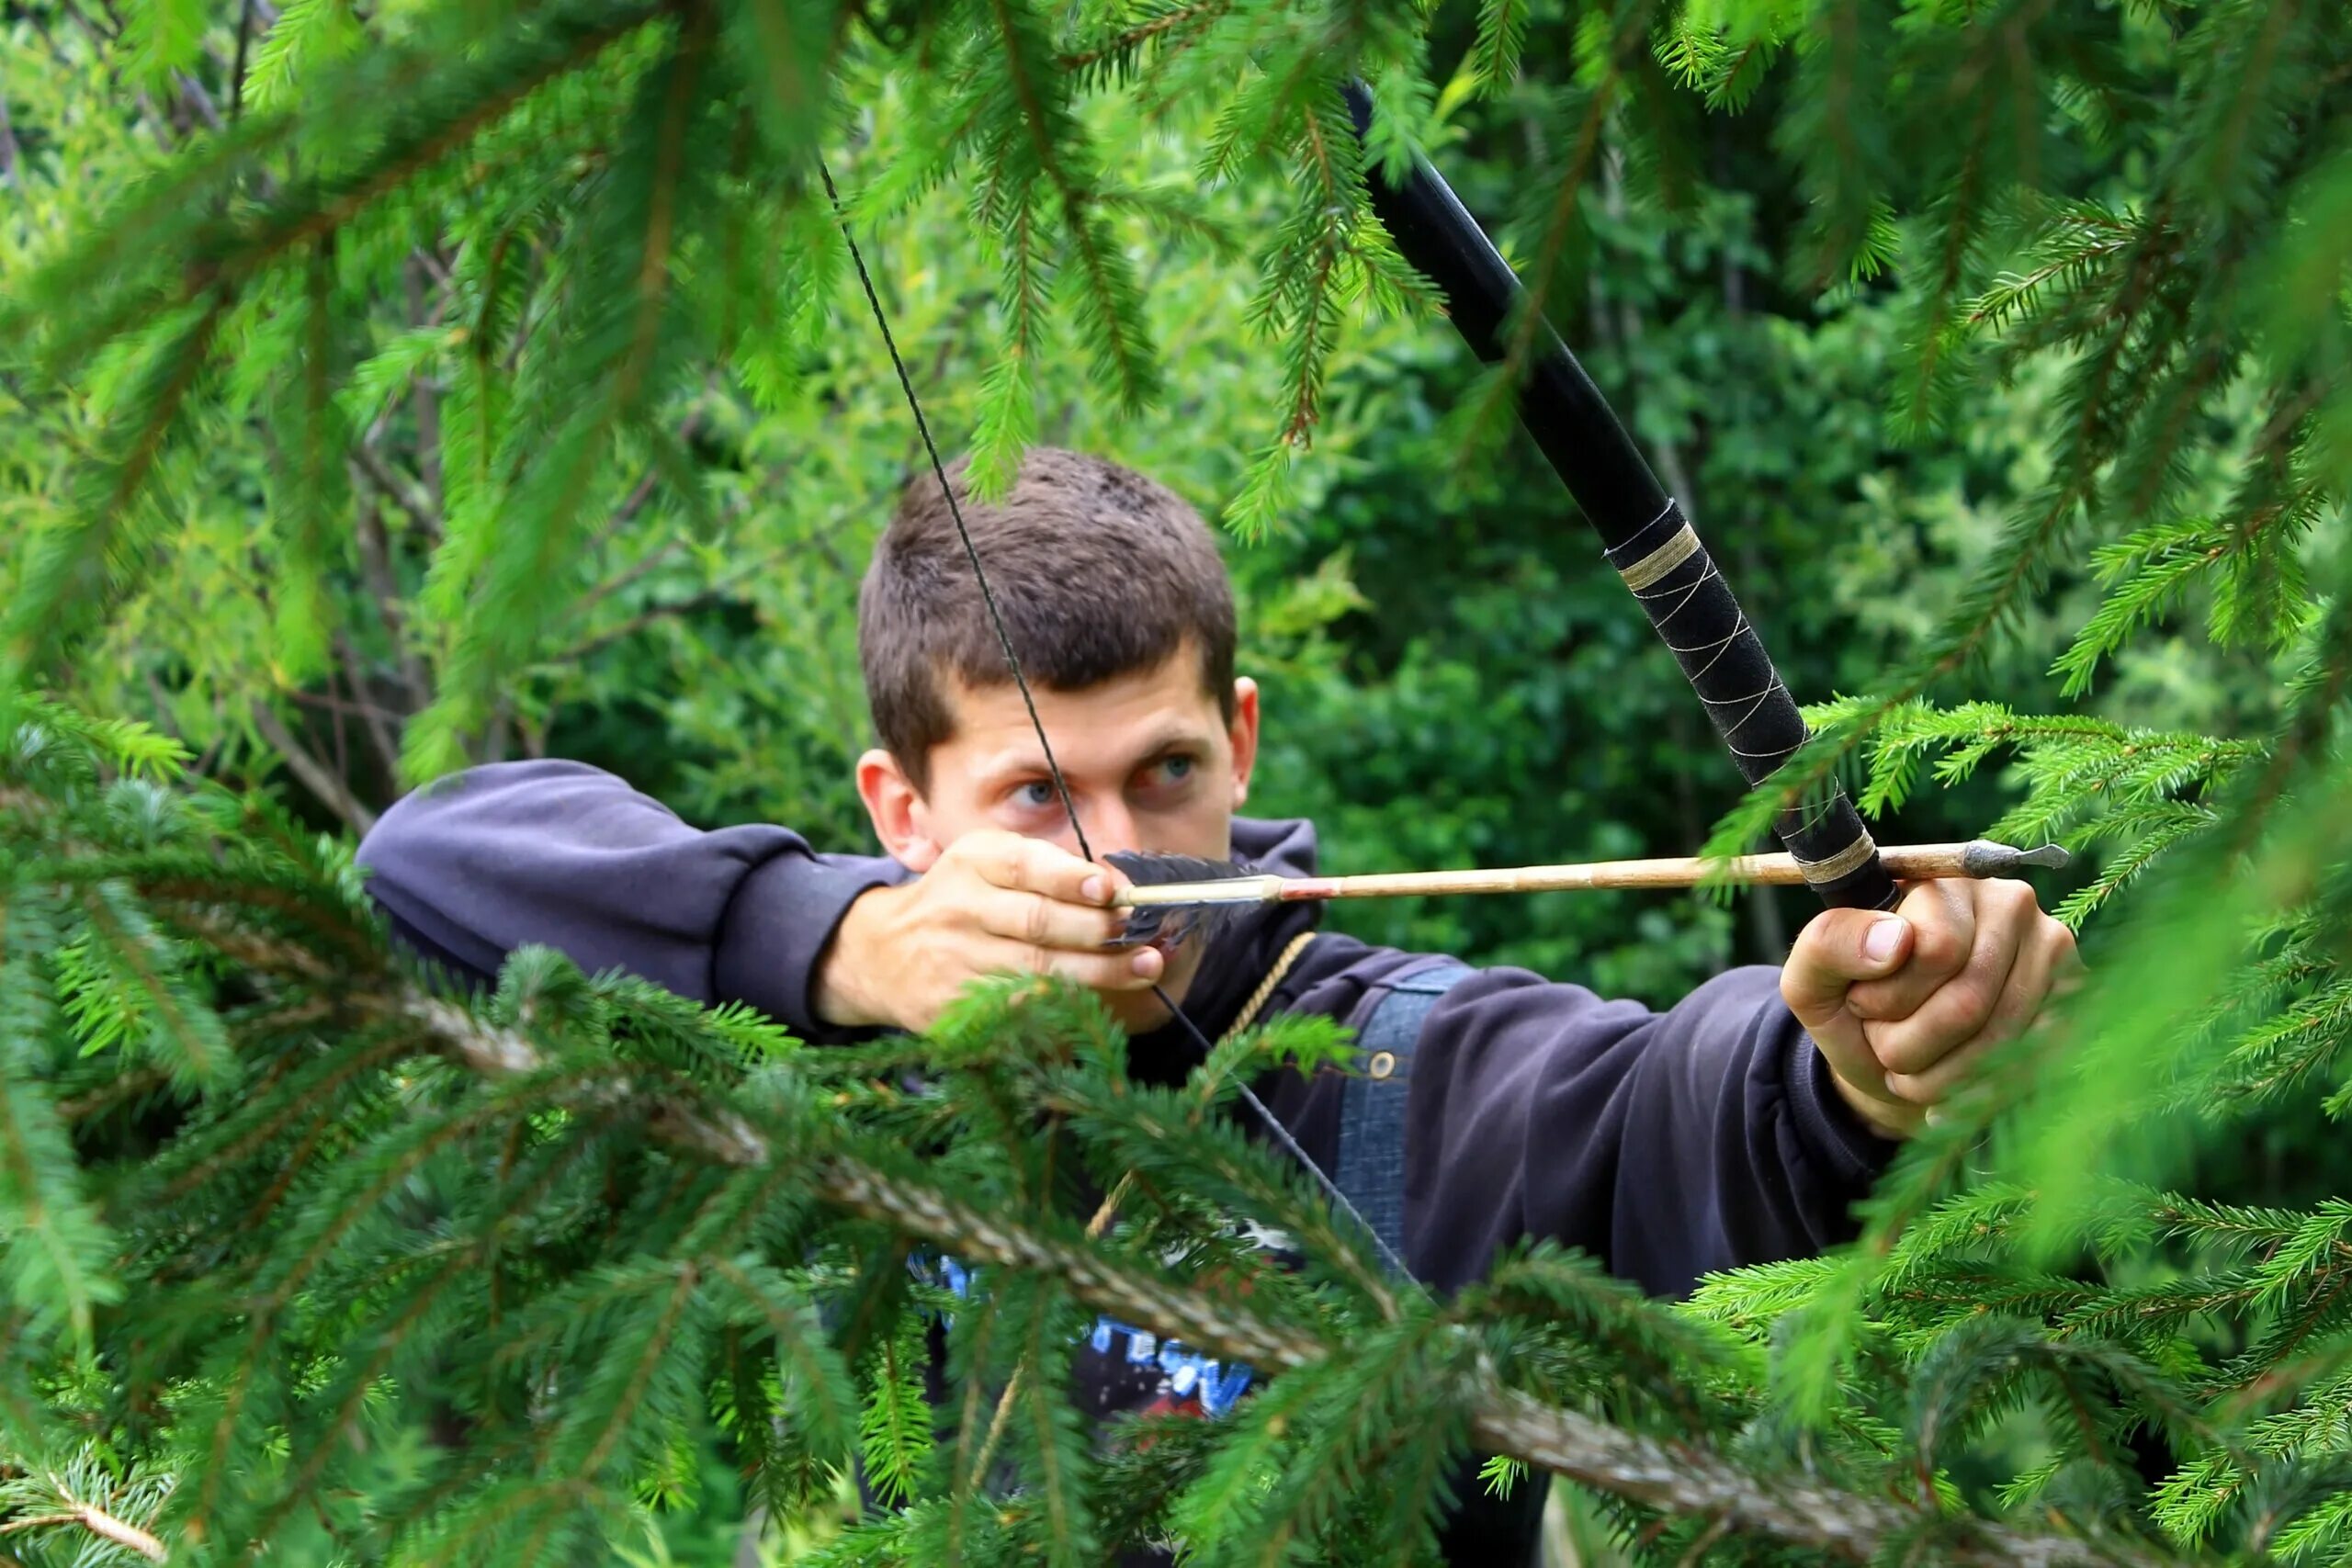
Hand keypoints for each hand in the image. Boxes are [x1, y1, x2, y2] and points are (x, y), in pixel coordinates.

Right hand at [810, 829, 1164, 1031]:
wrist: (883, 952)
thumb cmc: (962, 900)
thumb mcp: (989, 865)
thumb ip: (1048, 870)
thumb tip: (1119, 890)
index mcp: (971, 863)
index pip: (1023, 865)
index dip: (1068, 878)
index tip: (1110, 890)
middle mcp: (959, 909)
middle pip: (1035, 922)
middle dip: (1095, 931)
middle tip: (1142, 936)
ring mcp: (953, 962)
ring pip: (1034, 971)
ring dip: (1096, 972)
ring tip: (1144, 967)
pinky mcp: (951, 1007)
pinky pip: (1016, 1012)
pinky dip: (1062, 1011)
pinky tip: (1098, 1010)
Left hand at [1780, 878, 2080, 1137]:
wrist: (1895, 1064)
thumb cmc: (1854, 1009)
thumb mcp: (1812, 979)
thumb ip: (1829, 945)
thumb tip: (1896, 939)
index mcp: (1941, 880)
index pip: (1934, 949)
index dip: (1887, 997)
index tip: (1863, 1002)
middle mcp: (2009, 902)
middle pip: (1969, 1000)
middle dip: (1908, 1044)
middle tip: (1884, 1045)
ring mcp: (2053, 953)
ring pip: (2001, 1039)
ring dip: (1938, 1074)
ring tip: (1910, 1068)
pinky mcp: (2074, 1005)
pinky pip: (2030, 1064)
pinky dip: (1975, 1090)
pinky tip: (1947, 1086)